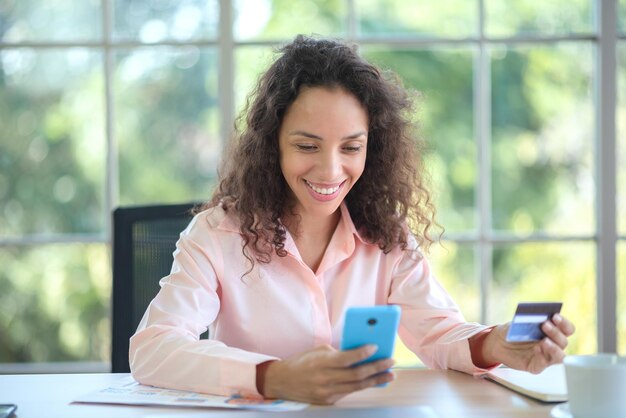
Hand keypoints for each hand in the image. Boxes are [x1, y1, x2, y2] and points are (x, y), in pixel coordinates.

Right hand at [257, 344, 394, 403]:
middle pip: (356, 375)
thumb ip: (337, 352)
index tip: (376, 347)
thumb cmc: (301, 362)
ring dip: (376, 380)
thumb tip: (359, 352)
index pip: (345, 359)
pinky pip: (349, 392)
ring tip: (390, 374)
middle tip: (391, 362)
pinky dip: (363, 385)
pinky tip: (374, 380)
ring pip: (356, 386)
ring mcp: (326, 392)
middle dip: (376, 368)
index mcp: (320, 362)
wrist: (282, 382)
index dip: (362, 353)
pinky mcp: (328, 401)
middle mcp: (324, 379)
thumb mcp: (317, 351)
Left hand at [479, 314, 575, 373]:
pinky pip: (544, 363)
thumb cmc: (512, 330)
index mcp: (552, 332)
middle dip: (555, 333)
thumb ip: (530, 321)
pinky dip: (542, 357)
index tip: (555, 316)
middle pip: (563, 341)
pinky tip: (537, 350)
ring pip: (560, 356)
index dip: (564, 323)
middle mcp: (552, 344)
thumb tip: (537, 318)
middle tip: (545, 325)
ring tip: (545, 341)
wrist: (498, 342)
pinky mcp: (537, 366)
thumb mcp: (520, 322)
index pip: (567, 329)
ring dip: (554, 348)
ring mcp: (545, 356)